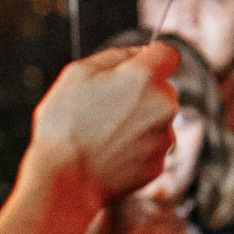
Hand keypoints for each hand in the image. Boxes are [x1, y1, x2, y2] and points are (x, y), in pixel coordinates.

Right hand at [27, 43, 182, 209]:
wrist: (65, 180)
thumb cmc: (64, 125)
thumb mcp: (77, 73)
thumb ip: (114, 56)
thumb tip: (137, 52)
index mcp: (144, 78)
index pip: (168, 54)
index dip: (152, 57)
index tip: (138, 65)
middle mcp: (163, 106)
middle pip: (163, 89)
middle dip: (141, 93)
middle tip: (106, 106)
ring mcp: (164, 138)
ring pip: (158, 120)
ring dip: (139, 122)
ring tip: (104, 134)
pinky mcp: (158, 164)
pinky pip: (151, 147)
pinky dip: (135, 148)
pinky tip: (110, 153)